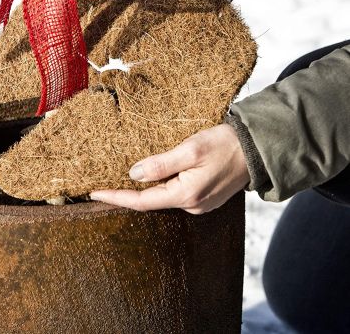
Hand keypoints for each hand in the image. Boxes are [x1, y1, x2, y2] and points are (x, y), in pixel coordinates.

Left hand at [90, 124, 249, 213]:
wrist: (257, 150)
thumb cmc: (225, 145)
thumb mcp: (190, 149)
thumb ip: (161, 163)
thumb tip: (133, 174)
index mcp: (185, 195)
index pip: (140, 201)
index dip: (115, 197)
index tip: (94, 192)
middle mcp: (191, 206)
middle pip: (150, 201)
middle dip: (126, 193)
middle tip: (102, 183)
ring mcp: (198, 204)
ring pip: (162, 197)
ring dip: (143, 188)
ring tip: (121, 177)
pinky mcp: (203, 197)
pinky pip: (174, 193)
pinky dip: (159, 185)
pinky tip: (151, 175)